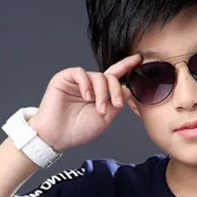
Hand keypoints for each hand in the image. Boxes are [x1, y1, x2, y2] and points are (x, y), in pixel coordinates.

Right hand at [27, 53, 142, 151]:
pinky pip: (80, 73)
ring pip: (98, 76)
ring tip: (99, 109)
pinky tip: (87, 97)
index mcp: (100, 94)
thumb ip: (116, 103)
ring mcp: (78, 81)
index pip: (115, 77)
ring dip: (102, 93)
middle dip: (116, 90)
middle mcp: (90, 85)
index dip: (127, 66)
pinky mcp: (64, 78)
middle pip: (110, 77)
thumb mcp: (105, 119)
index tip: (139, 59)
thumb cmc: (78, 130)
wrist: (57, 137)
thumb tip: (127, 87)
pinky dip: (87, 85)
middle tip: (116, 105)